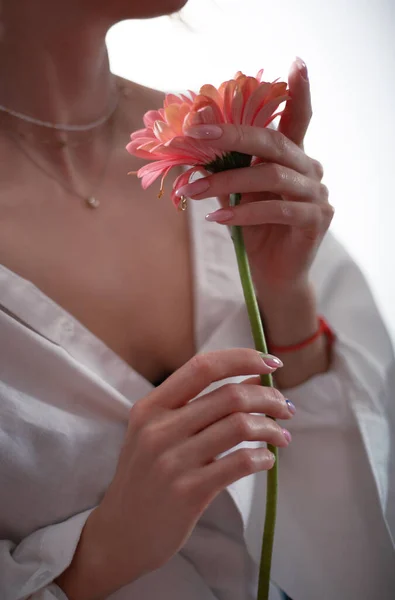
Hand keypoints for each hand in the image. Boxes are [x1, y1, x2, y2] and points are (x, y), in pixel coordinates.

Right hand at [57, 349, 292, 599]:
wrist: (120, 533)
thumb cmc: (146, 476)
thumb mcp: (159, 433)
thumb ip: (201, 405)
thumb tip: (255, 380)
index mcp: (150, 407)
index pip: (202, 367)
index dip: (242, 359)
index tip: (271, 364)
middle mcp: (158, 429)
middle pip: (230, 396)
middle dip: (269, 398)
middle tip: (286, 409)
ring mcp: (172, 461)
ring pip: (240, 426)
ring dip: (271, 428)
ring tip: (282, 437)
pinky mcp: (188, 492)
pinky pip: (240, 463)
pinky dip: (262, 458)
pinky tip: (266, 460)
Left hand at [177, 58, 333, 295]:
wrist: (273, 274)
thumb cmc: (254, 229)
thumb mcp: (238, 194)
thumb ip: (228, 168)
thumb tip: (194, 141)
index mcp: (293, 157)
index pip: (298, 118)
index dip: (299, 91)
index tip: (297, 62)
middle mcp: (310, 169)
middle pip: (274, 143)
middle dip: (232, 136)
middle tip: (196, 136)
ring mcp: (317, 195)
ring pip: (272, 177)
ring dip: (228, 181)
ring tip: (195, 190)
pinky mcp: (316, 221)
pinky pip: (277, 210)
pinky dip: (243, 212)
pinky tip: (218, 218)